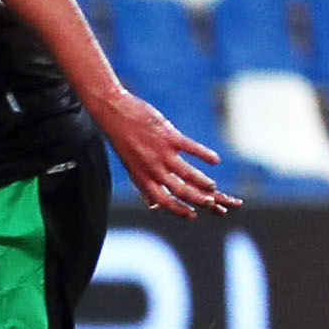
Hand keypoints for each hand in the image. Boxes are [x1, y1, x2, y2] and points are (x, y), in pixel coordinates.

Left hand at [91, 85, 239, 217]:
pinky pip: (192, 148)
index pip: (162, 200)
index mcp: (142, 176)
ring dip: (203, 181)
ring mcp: (161, 153)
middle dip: (198, 199)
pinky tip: (215, 160)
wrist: (114, 113)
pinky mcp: (169, 136)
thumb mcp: (130, 166)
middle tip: (211, 202)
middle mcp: (152, 168)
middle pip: (179, 190)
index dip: (178, 210)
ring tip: (212, 186)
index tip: (193, 215)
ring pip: (188, 173)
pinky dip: (205, 155)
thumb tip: (152, 204)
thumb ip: (143, 185)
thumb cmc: (123, 139)